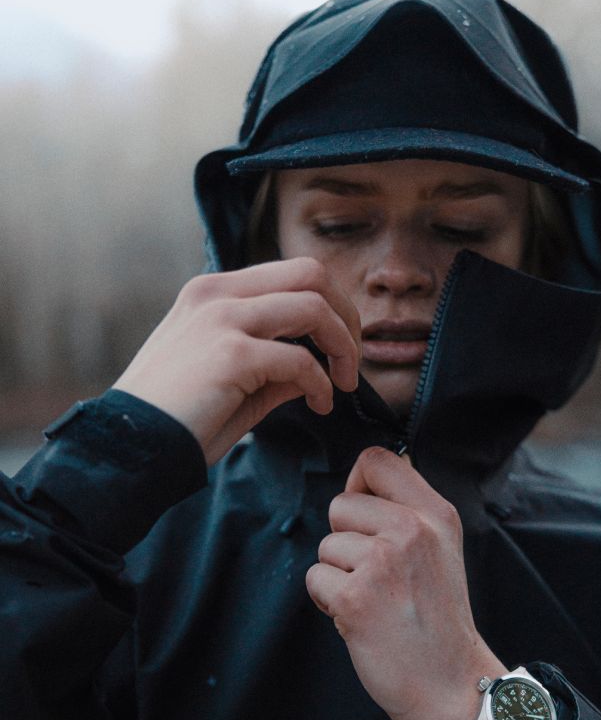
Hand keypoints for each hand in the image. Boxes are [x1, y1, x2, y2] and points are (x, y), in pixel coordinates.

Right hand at [113, 258, 360, 464]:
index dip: (330, 306)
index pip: (292, 272)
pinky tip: (318, 405)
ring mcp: (223, 319)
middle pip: (311, 274)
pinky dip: (320, 384)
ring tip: (342, 383)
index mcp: (213, 292)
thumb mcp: (232, 379)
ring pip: (313, 306)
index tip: (339, 347)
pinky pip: (300, 360)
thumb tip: (318, 367)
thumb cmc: (179, 419)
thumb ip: (275, 365)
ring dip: (342, 345)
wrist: (131, 447)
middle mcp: (217, 294)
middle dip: (345, 315)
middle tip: (350, 361)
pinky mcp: (231, 355)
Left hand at [305, 446, 505, 719]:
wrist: (450, 682)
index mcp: (434, 513)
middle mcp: (410, 529)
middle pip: (341, 504)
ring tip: (374, 600)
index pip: (376, 459)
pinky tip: (360, 619)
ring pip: (326, 545)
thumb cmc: (438, 619)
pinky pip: (316, 579)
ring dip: (339, 575)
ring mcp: (382, 561)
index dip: (359, 484)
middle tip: (376, 576)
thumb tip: (361, 482)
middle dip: (346, 540)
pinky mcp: (356, 596)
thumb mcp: (441, 548)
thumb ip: (407, 512)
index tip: (366, 517)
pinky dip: (328, 602)